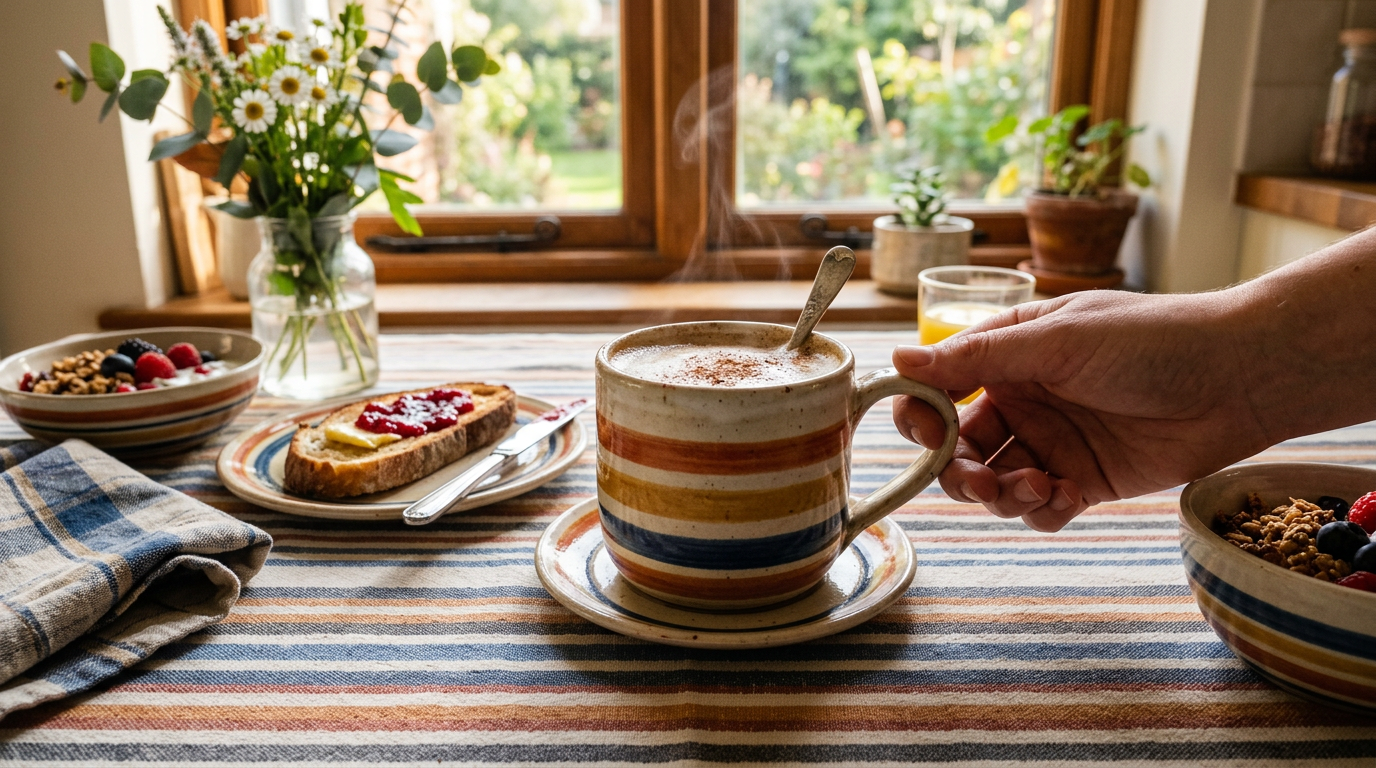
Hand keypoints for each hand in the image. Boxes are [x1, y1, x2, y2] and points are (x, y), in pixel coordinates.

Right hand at [892, 289, 1279, 530]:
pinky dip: (1037, 511)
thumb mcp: (1056, 340)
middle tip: (977, 481)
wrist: (1237, 378)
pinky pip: (1038, 509)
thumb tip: (897, 360)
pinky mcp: (1084, 481)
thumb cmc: (1150, 340)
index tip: (929, 435)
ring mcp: (1052, 443)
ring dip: (997, 494)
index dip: (921, 418)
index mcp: (1006, 356)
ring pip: (992, 484)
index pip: (936, 392)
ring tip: (1031, 487)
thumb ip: (976, 357)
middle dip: (956, 471)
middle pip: (957, 450)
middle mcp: (1021, 401)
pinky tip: (1061, 497)